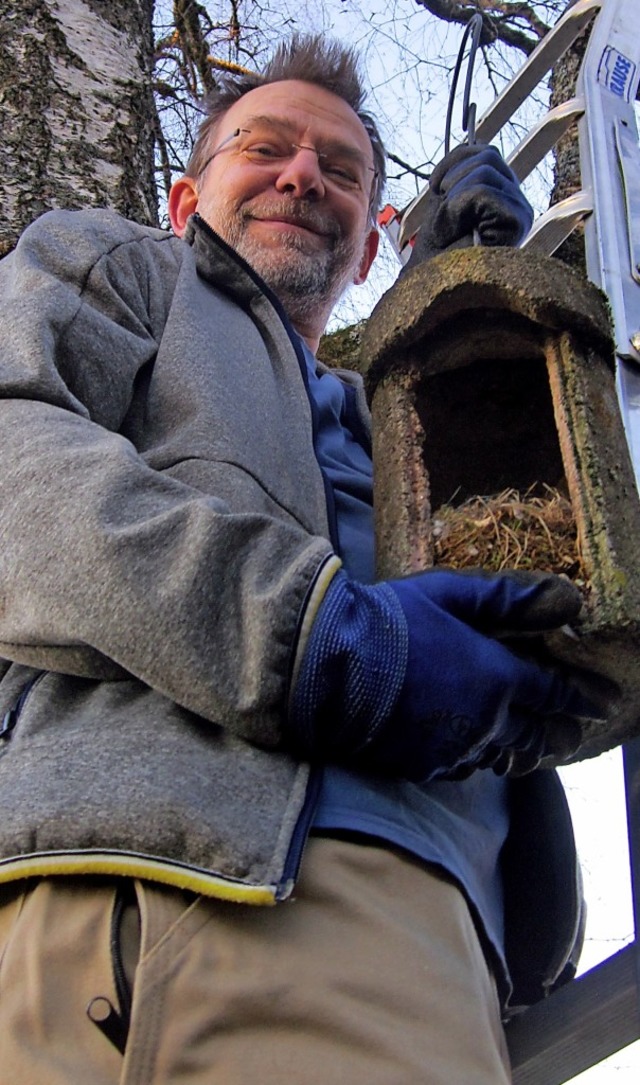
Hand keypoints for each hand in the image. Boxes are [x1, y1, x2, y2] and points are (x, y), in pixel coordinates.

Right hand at [289, 568, 601, 781]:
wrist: (328, 666)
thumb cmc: (390, 622)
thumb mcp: (451, 594)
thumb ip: (510, 597)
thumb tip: (570, 598)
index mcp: (496, 677)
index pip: (554, 692)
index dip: (584, 697)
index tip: (607, 701)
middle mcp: (483, 721)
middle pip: (534, 734)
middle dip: (559, 734)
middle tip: (575, 735)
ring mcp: (451, 749)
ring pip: (499, 755)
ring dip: (521, 751)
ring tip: (532, 750)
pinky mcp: (420, 765)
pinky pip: (461, 767)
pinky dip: (476, 758)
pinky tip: (475, 753)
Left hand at [403, 144, 533, 271]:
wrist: (431, 289)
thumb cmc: (435, 256)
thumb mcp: (445, 204)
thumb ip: (461, 176)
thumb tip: (472, 141)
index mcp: (501, 195)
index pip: (484, 152)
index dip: (454, 162)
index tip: (435, 188)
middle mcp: (517, 201)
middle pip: (487, 155)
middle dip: (453, 180)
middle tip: (444, 216)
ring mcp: (521, 211)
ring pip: (484, 171)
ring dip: (453, 200)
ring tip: (450, 230)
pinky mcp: (518, 222)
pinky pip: (483, 191)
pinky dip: (459, 208)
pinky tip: (457, 233)